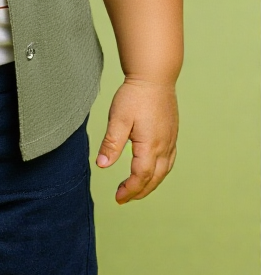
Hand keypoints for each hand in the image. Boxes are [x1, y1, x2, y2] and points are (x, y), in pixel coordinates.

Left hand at [96, 79, 177, 203]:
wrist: (155, 76)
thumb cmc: (135, 95)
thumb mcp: (118, 118)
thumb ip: (111, 143)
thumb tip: (102, 165)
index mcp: (150, 145)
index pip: (141, 176)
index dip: (130, 190)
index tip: (118, 197)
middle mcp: (164, 146)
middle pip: (154, 178)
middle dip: (139, 191)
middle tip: (123, 198)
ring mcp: (170, 140)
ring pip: (164, 171)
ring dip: (150, 183)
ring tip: (136, 189)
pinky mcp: (172, 133)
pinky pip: (169, 160)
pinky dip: (160, 171)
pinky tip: (153, 170)